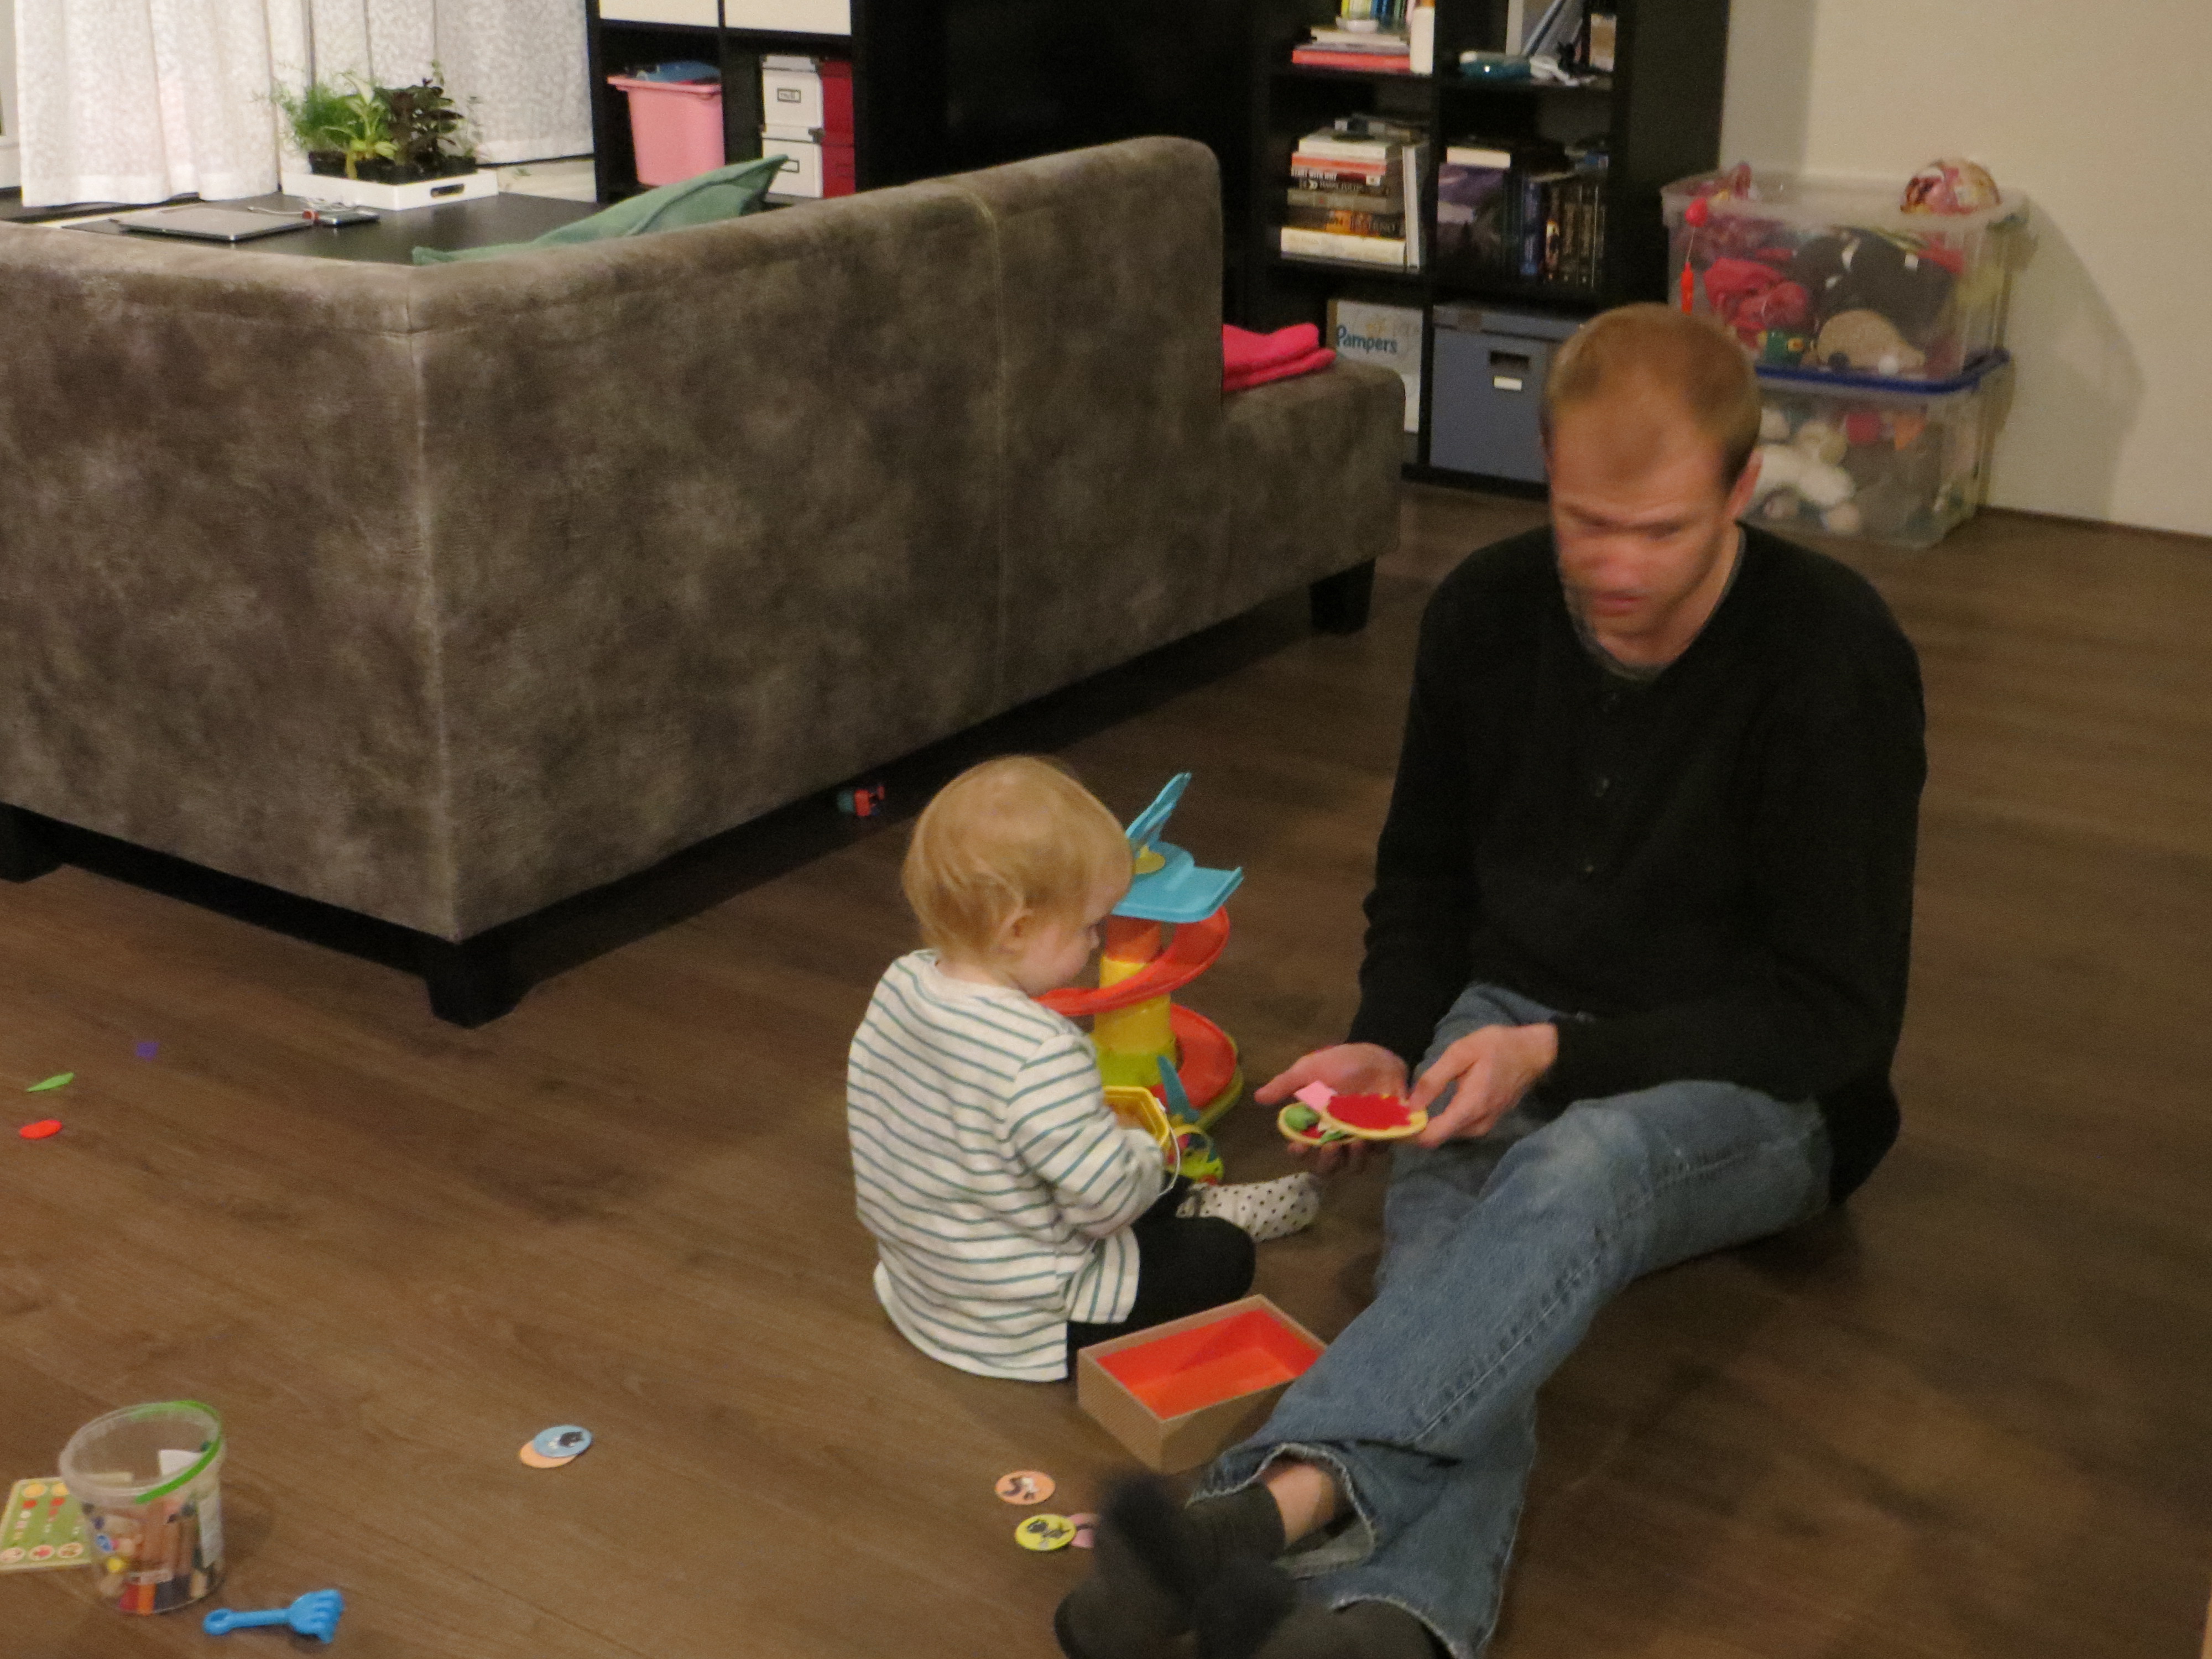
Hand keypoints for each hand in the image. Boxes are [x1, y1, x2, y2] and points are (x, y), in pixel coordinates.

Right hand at [1257, 1044, 1407, 1175]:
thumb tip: (1258, 1097)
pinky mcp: (1382, 1137)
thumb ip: (1286, 1084)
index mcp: (1316, 1124)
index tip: (1298, 1147)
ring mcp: (1359, 1138)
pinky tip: (1370, 1136)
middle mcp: (1336, 1136)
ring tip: (1355, 1143)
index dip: (1299, 1153)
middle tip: (1329, 1147)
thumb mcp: (1309, 1070)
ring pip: (1352, 1165)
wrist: (1377, 1056)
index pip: (1303, 1148)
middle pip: (1327, 1166)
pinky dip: (1373, 1150)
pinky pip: (1377, 1154)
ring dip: (1351, 1160)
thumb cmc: (1340, 1063)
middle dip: (1326, 1163)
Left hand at [1407, 1023, 1558, 1147]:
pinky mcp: (1487, 1122)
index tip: (1392, 1119)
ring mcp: (1485, 1126)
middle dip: (1416, 1126)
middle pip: (1437, 1137)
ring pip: (1447, 1133)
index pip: (1432, 1137)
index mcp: (1469, 1108)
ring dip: (1429, 1123)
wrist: (1533, 1053)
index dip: (1408, 1133)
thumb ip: (1434, 1079)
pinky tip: (1432, 1104)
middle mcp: (1477, 1124)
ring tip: (1413, 1103)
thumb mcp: (1461, 1053)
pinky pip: (1458, 1127)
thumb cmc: (1497, 1047)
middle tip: (1397, 1107)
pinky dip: (1443, 1119)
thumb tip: (1411, 1105)